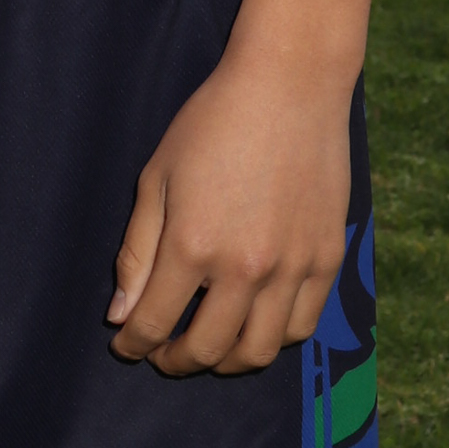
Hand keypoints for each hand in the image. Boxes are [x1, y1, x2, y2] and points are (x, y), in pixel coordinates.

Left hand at [107, 57, 351, 375]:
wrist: (289, 85)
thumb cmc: (213, 122)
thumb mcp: (158, 176)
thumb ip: (138, 251)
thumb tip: (121, 316)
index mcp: (193, 244)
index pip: (154, 323)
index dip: (134, 344)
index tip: (126, 345)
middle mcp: (244, 267)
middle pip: (206, 349)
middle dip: (175, 361)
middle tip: (163, 353)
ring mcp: (292, 268)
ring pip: (257, 352)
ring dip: (225, 361)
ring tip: (209, 346)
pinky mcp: (327, 260)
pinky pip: (300, 327)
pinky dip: (273, 339)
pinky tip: (254, 324)